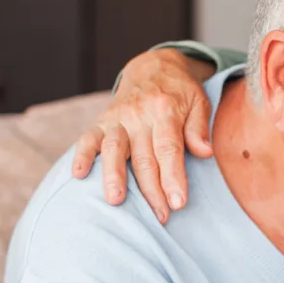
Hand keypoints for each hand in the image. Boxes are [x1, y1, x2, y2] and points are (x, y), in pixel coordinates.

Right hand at [72, 48, 214, 222]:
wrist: (152, 66)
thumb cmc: (181, 91)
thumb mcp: (199, 102)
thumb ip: (199, 128)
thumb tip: (205, 152)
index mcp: (166, 111)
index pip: (170, 149)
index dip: (174, 177)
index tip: (178, 203)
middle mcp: (140, 115)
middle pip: (144, 157)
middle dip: (152, 189)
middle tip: (161, 216)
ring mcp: (118, 118)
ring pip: (114, 149)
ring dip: (113, 175)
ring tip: (116, 201)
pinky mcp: (102, 121)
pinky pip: (88, 138)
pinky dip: (81, 155)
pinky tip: (78, 174)